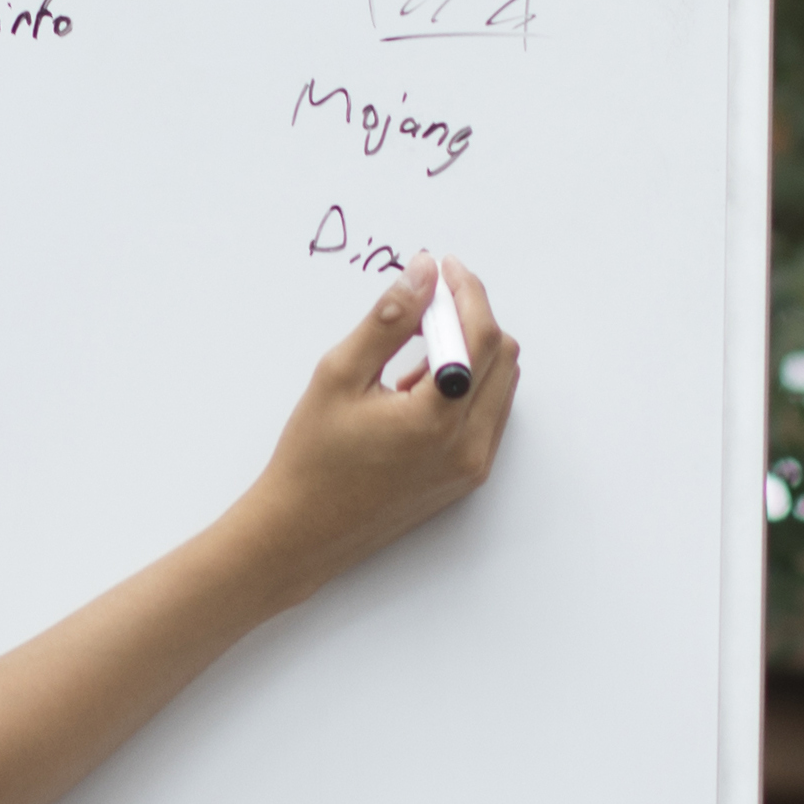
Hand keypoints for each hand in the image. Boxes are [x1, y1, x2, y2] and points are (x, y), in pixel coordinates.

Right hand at [232, 269, 517, 607]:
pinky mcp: (467, 477)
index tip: (443, 270)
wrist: (302, 533)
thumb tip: (423, 274)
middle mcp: (467, 447)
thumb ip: (387, 319)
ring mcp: (472, 466)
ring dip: (471, 352)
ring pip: (501, 384)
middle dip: (471, 317)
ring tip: (409, 358)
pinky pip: (488, 414)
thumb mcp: (339, 376)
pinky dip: (467, 386)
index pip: (480, 336)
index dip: (467, 292)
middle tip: (427, 303)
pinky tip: (417, 389)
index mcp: (436, 420)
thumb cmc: (311, 458)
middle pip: (502, 355)